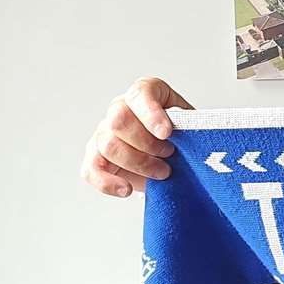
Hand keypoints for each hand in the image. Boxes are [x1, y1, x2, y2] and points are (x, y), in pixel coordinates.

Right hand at [80, 77, 194, 196]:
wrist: (176, 159)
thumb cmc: (183, 136)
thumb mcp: (191, 124)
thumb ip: (187, 123)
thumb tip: (184, 128)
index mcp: (145, 93)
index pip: (140, 94)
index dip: (151, 113)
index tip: (167, 133)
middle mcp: (120, 109)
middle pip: (118, 120)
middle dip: (146, 143)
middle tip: (169, 154)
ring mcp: (104, 133)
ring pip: (108, 146)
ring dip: (137, 163)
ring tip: (162, 172)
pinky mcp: (95, 158)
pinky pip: (91, 170)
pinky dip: (107, 183)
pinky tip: (127, 189)